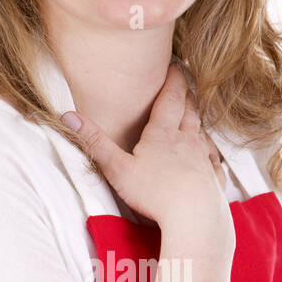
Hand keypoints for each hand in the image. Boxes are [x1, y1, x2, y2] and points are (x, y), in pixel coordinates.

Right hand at [61, 60, 229, 234]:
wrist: (195, 218)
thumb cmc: (155, 194)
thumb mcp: (117, 168)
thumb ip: (94, 142)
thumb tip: (68, 116)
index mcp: (163, 133)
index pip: (170, 96)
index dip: (173, 77)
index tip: (175, 63)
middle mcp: (187, 140)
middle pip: (189, 109)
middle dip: (186, 93)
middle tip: (184, 81)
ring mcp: (203, 159)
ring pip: (202, 131)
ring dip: (198, 118)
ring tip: (194, 111)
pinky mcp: (213, 180)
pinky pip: (213, 161)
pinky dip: (211, 152)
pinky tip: (210, 156)